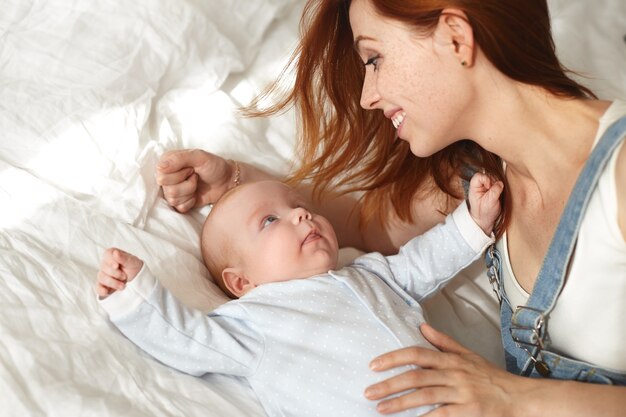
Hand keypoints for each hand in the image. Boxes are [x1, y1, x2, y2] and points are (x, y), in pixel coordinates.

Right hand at [95, 248, 143, 297]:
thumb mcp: (132, 261)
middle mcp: (106, 264)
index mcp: (113, 255)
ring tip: (123, 286)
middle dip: (115, 274)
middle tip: (124, 277)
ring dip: (113, 283)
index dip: (111, 261)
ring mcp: (103, 274)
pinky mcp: (103, 285)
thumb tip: (115, 253)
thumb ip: (124, 257)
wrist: (138, 278)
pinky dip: (101, 290)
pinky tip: (106, 292)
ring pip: (101, 278)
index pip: (107, 254)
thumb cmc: (134, 267)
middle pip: (103, 267)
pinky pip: (98, 287)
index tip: (117, 266)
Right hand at [156, 149, 235, 212]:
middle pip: (167, 189)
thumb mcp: (199, 156)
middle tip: (195, 176)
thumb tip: (160, 167)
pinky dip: (191, 201)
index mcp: (167, 162)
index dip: (179, 174)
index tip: (191, 168)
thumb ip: (179, 158)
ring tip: (197, 184)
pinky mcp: (180, 202)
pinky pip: (179, 208)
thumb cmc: (213, 165)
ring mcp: (172, 190)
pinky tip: (196, 194)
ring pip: (173, 199)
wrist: (227, 180)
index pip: (161, 175)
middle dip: (187, 184)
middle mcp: (166, 176)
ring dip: (189, 192)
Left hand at [365, 323, 525, 416]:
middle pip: (416, 377)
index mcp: (451, 359)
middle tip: (368, 391)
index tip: (374, 365)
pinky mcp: (468, 412)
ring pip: (424, 396)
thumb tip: (422, 326)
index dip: (393, 358)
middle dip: (389, 384)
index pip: (417, 353)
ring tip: (380, 408)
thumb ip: (443, 342)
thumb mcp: (468, 355)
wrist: (519, 398)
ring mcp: (461, 393)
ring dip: (399, 403)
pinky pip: (441, 415)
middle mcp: (454, 374)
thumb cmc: (491, 377)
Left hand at [467, 172, 503, 234]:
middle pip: (489, 175)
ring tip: (496, 195)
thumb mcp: (489, 203)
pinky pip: (499, 182)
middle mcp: (480, 184)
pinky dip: (501, 186)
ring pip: (495, 177)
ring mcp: (487, 185)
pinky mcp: (493, 187)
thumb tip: (500, 182)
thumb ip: (494, 191)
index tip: (488, 188)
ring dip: (498, 184)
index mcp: (474, 187)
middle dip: (494, 182)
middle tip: (494, 192)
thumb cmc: (484, 212)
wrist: (485, 219)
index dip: (486, 180)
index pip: (479, 176)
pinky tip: (499, 194)